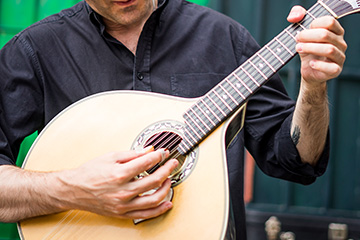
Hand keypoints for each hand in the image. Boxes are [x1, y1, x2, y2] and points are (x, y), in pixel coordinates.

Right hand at [59, 147, 178, 219]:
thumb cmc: (89, 173)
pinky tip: (167, 202)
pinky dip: (159, 209)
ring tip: (169, 180)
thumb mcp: (110, 157)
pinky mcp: (123, 214)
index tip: (164, 153)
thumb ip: (132, 154)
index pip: (147, 163)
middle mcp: (122, 191)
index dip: (159, 156)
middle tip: (172, 164)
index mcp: (119, 174)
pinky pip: (146, 214)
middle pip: (154, 181)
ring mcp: (123, 205)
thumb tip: (149, 151)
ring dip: (167, 188)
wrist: (74, 190)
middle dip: (167, 170)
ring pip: (154, 199)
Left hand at [287, 6, 346, 86]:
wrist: (310, 71)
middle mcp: (341, 43)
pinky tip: (311, 63)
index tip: (302, 31)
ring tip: (299, 49)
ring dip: (310, 48)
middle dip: (307, 37)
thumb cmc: (308, 51)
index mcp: (336, 32)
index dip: (313, 24)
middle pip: (325, 35)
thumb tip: (294, 17)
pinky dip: (319, 65)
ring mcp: (340, 57)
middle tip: (297, 40)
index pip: (329, 21)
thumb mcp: (302, 35)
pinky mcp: (336, 70)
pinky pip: (331, 68)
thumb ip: (298, 18)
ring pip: (329, 50)